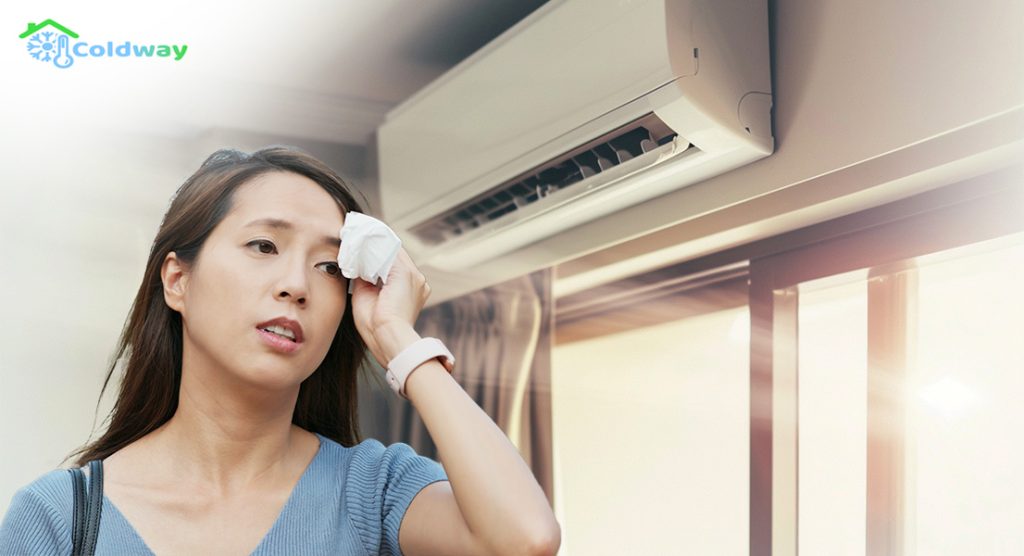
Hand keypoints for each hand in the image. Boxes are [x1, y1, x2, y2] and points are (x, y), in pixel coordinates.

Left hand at [349, 246, 430, 367]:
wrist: (386, 338)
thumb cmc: (375, 328)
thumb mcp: (367, 296)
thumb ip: (364, 279)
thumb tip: (355, 263)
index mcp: (411, 290)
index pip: (393, 264)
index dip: (376, 255)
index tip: (359, 250)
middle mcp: (417, 281)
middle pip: (394, 254)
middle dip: (374, 247)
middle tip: (354, 238)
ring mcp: (414, 276)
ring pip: (392, 251)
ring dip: (373, 245)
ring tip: (355, 238)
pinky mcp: (405, 273)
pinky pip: (389, 252)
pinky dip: (374, 247)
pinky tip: (359, 244)